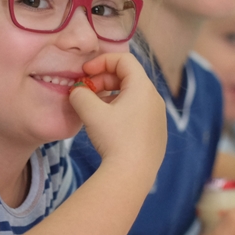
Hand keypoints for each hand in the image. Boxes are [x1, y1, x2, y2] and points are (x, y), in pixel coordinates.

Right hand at [68, 53, 166, 179]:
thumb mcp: (91, 113)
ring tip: (93, 109)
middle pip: (127, 77)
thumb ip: (80, 95)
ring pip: (131, 96)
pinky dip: (120, 110)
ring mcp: (158, 116)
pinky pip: (137, 112)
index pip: (124, 60)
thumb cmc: (114, 139)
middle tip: (85, 92)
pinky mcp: (156, 133)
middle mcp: (154, 98)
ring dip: (110, 96)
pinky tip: (107, 126)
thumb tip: (77, 92)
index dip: (101, 61)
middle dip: (103, 80)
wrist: (133, 174)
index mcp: (143, 87)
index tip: (84, 73)